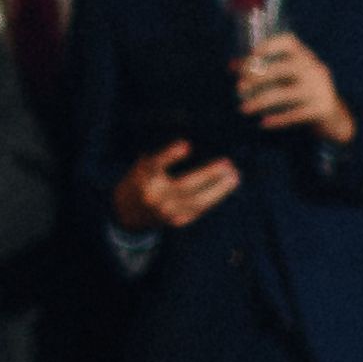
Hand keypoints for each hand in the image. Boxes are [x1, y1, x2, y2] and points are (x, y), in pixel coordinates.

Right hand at [117, 141, 238, 234]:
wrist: (127, 215)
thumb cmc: (139, 181)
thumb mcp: (143, 166)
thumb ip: (161, 158)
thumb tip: (193, 141)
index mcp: (143, 177)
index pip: (156, 164)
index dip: (170, 155)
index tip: (186, 145)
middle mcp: (154, 196)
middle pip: (184, 185)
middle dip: (208, 174)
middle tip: (227, 163)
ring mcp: (167, 211)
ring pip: (198, 201)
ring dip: (220, 189)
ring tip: (235, 176)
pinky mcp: (178, 221)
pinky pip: (200, 209)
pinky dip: (215, 197)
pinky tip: (227, 187)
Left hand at [229, 26, 354, 145]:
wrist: (336, 118)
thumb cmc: (305, 93)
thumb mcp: (290, 78)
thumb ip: (266, 71)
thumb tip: (232, 66)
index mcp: (307, 58)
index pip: (290, 42)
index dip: (270, 45)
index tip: (252, 54)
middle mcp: (315, 70)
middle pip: (282, 68)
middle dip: (258, 77)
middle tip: (239, 87)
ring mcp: (320, 89)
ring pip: (284, 94)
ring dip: (260, 101)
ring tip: (244, 109)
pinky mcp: (321, 109)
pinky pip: (294, 115)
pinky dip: (277, 120)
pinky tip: (264, 123)